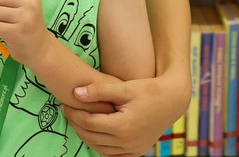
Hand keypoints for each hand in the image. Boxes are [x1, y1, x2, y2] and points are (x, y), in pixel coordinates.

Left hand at [61, 75, 190, 156]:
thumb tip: (75, 92)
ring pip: (100, 148)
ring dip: (86, 136)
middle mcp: (128, 142)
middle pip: (92, 137)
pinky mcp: (137, 152)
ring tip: (77, 120)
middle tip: (67, 111)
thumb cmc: (149, 89)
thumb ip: (99, 90)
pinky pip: (112, 154)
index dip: (74, 114)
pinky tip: (93, 133)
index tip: (65, 104)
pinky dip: (100, 145)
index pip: (89, 123)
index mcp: (123, 126)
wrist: (173, 100)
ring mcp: (133, 149)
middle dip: (76, 124)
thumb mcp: (124, 87)